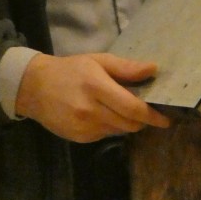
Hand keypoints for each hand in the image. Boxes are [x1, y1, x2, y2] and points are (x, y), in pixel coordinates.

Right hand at [15, 52, 171, 142]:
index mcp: (96, 87)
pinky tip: (102, 114)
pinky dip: (111, 126)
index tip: (166, 118)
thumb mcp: (97, 61)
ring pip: (120, 131)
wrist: (34, 87)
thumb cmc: (70, 70)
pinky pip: (106, 135)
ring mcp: (84, 128)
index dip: (152, 115)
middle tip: (146, 110)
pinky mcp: (79, 139)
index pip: (132, 107)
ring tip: (120, 108)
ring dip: (126, 122)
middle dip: (142, 119)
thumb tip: (153, 69)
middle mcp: (90, 111)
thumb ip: (126, 67)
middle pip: (130, 124)